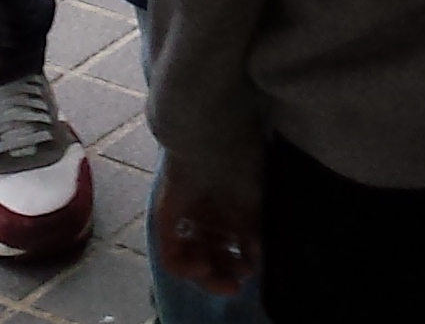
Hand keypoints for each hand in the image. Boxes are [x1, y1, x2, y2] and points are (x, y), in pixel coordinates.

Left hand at [155, 171, 262, 297]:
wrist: (214, 138)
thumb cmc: (243, 162)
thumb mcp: (258, 203)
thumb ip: (256, 234)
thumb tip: (254, 260)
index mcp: (227, 205)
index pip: (230, 244)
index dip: (240, 262)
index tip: (251, 270)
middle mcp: (204, 213)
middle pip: (210, 253)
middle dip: (224, 273)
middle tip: (236, 286)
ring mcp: (184, 218)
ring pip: (191, 258)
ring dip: (207, 276)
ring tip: (225, 284)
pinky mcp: (165, 220)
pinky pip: (171, 255)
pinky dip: (187, 268)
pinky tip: (204, 266)